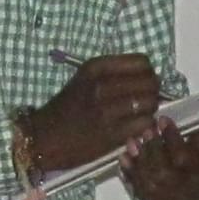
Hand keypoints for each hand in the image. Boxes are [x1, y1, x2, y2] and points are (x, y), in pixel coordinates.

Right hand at [27, 54, 167, 176]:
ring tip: (141, 114)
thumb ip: (114, 74)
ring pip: (150, 102)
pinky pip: (144, 123)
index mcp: (96, 67)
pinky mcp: (111, 132)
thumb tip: (148, 77)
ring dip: (150, 109)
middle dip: (153, 91)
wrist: (45, 137)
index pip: (142, 62)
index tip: (143, 82)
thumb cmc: (67, 108)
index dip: (148, 73)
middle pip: (150, 81)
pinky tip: (137, 127)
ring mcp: (107, 109)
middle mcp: (102, 85)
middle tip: (146, 100)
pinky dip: (145, 125)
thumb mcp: (85, 79)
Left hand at [122, 119, 198, 199]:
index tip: (162, 120)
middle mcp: (192, 195)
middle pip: (165, 175)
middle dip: (152, 150)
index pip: (186, 160)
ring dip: (139, 161)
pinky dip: (130, 175)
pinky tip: (124, 158)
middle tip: (147, 131)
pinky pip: (140, 193)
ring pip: (150, 186)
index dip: (172, 138)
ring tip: (132, 142)